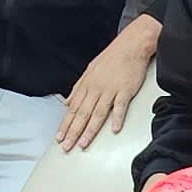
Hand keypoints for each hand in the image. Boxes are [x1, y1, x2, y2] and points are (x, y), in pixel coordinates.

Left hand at [57, 34, 154, 150]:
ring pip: (97, 113)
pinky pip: (120, 106)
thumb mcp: (90, 69)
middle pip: (82, 114)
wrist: (132, 44)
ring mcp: (111, 89)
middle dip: (73, 132)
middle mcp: (96, 88)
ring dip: (90, 130)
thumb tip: (67, 102)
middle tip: (66, 146)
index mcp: (87, 84)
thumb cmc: (113, 57)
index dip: (66, 124)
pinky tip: (114, 129)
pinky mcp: (125, 90)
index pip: (73, 108)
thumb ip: (78, 87)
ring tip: (83, 144)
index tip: (60, 137)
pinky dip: (117, 118)